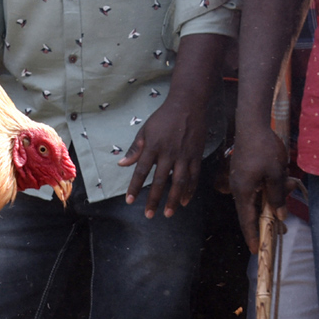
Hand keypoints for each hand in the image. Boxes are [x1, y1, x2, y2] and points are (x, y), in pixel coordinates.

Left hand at [119, 94, 209, 217]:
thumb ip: (135, 149)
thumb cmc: (163, 117)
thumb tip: (121, 164)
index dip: (135, 187)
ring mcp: (184, 155)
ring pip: (179, 182)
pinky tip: (185, 201)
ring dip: (173, 199)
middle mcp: (169, 153)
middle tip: (149, 215)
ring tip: (168, 214)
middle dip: (154, 199)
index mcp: (153, 146)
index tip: (129, 201)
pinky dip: (190, 190)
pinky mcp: (196, 155)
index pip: (141, 170)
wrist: (188, 104)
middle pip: (160, 180)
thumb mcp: (145, 130)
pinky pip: (194, 176)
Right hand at [229, 123, 289, 252]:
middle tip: (277, 233)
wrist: (252, 125)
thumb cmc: (263, 149)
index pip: (247, 220)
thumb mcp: (275, 174)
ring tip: (284, 198)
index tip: (256, 250)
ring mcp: (239, 181)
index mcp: (243, 192)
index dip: (252, 236)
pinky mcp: (244, 173)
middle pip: (251, 212)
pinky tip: (278, 184)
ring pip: (255, 200)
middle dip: (264, 222)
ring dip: (269, 203)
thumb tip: (281, 216)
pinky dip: (266, 192)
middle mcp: (238, 189)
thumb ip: (278, 196)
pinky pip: (254, 190)